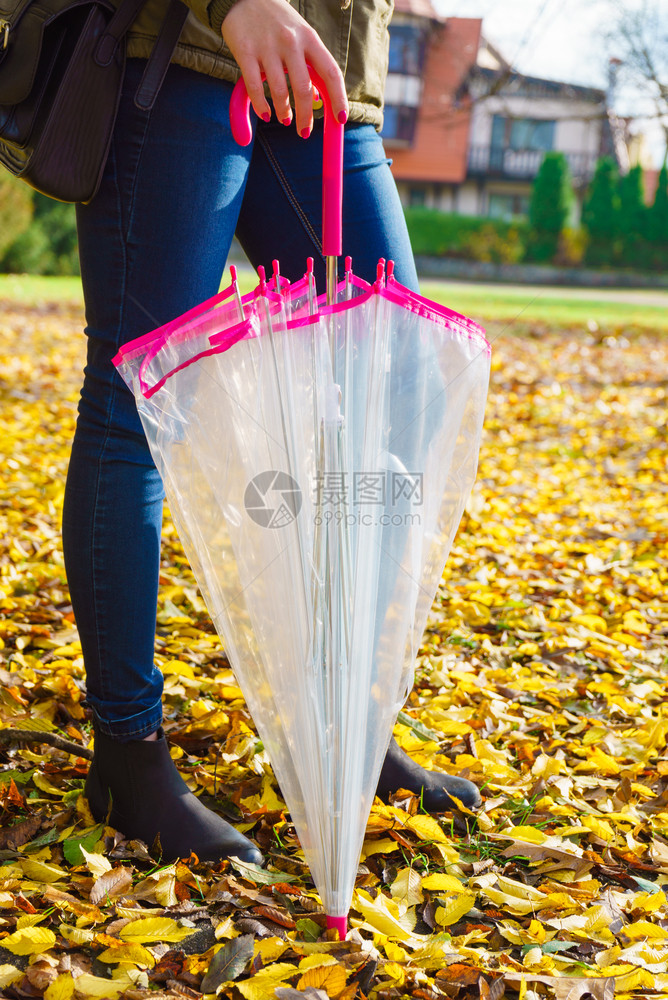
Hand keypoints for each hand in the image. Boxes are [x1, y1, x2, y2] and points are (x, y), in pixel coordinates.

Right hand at [221, 0, 347, 135]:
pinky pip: (256, 88)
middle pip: (303, 89)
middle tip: (304, 132)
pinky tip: (265, 114)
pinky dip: (261, 106)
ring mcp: (268, 47)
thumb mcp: (301, 35)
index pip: (330, 73)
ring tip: (284, 119)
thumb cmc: (278, 21)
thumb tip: (316, 100)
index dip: (339, 98)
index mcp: (310, 38)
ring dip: (284, 112)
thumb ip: (310, 64)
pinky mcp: (246, 51)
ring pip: (279, 92)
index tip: (341, 118)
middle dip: (305, 117)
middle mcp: (291, 42)